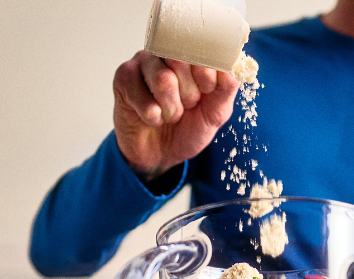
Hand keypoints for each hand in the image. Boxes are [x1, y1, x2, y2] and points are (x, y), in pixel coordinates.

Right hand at [113, 51, 238, 180]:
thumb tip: (229, 71)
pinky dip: (153, 116)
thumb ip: (225, 91)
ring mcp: (142, 62)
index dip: (207, 72)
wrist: (160, 154)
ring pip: (163, 80)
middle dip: (189, 95)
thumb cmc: (187, 128)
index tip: (207, 90)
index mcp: (190, 56)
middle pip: (181, 60)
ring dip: (171, 109)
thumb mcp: (214, 113)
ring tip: (169, 115)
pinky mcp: (123, 78)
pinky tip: (152, 118)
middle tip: (185, 107)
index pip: (201, 48)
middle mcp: (165, 53)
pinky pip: (143, 98)